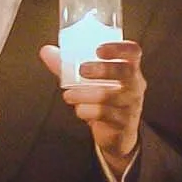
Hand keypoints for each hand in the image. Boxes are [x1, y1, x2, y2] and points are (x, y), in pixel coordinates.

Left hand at [40, 38, 145, 166]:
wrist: (117, 133)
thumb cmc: (104, 100)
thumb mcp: (90, 81)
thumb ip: (69, 66)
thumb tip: (47, 51)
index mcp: (129, 69)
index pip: (132, 52)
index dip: (118, 48)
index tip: (99, 49)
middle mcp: (134, 85)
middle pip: (125, 71)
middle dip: (102, 69)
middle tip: (82, 69)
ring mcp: (130, 104)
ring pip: (108, 96)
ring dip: (83, 94)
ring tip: (69, 95)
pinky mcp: (122, 121)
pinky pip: (103, 114)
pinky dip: (86, 111)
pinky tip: (79, 110)